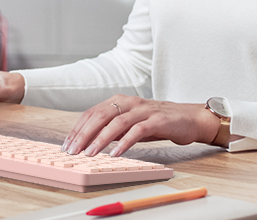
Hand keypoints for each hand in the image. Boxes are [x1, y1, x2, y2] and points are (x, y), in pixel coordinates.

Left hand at [62, 95, 221, 156]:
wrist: (189, 119)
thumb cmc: (158, 122)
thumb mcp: (130, 124)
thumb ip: (112, 129)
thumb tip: (89, 141)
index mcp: (120, 101)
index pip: (92, 113)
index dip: (78, 129)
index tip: (67, 145)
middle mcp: (130, 102)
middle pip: (100, 116)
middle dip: (84, 134)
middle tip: (73, 151)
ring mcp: (144, 110)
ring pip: (116, 123)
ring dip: (100, 139)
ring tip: (90, 153)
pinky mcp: (157, 120)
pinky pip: (137, 131)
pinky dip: (124, 142)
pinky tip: (115, 153)